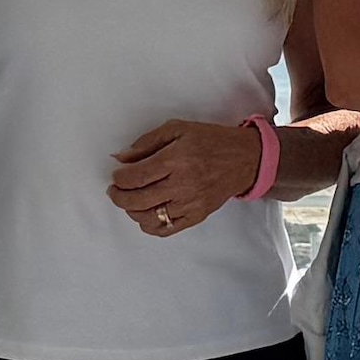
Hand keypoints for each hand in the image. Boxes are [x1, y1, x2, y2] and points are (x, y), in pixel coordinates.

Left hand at [108, 118, 265, 234]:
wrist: (244, 159)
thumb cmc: (210, 141)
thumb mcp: (178, 129)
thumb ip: (147, 143)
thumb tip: (121, 158)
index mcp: (176, 159)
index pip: (136, 176)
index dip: (120, 178)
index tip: (116, 176)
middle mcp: (182, 184)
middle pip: (138, 200)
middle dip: (119, 197)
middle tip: (114, 191)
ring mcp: (190, 203)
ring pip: (149, 217)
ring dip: (132, 211)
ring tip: (129, 202)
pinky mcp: (196, 216)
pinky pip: (166, 229)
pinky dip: (149, 226)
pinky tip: (145, 215)